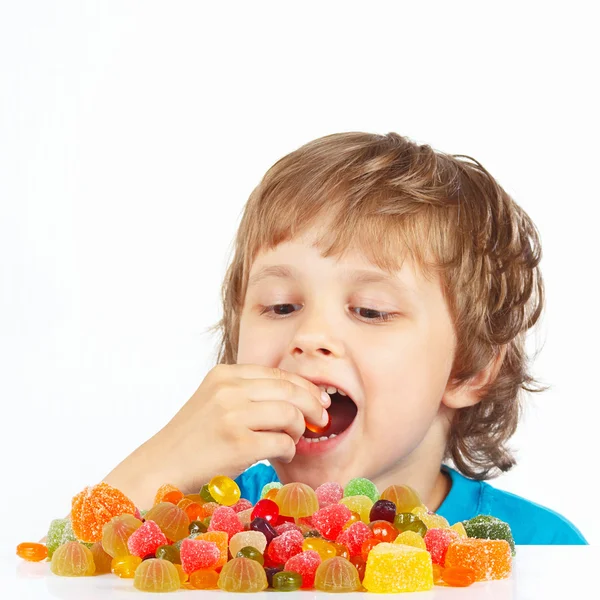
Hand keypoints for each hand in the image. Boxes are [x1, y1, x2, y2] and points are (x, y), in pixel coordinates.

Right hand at [146, 364, 330, 491]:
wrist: (160, 467)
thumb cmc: (193, 438)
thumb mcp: (215, 400)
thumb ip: (248, 392)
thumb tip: (299, 396)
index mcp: (224, 374)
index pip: (278, 373)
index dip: (305, 387)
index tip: (319, 400)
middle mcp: (228, 389)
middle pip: (290, 390)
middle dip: (312, 406)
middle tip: (320, 420)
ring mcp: (232, 415)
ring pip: (290, 414)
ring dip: (298, 430)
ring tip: (291, 440)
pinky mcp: (237, 444)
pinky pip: (282, 442)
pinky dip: (289, 450)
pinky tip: (281, 454)